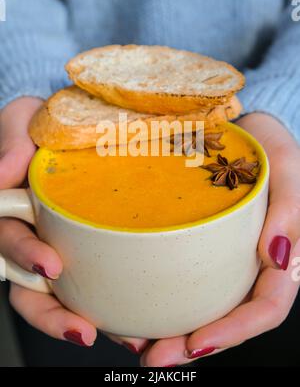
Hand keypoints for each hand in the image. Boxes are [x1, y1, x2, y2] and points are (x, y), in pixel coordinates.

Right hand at [0, 97, 147, 352]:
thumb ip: (12, 142)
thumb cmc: (41, 122)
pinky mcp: (84, 248)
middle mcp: (30, 233)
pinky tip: (136, 320)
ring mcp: (55, 244)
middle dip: (53, 312)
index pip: (9, 240)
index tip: (52, 266)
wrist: (71, 124)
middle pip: (29, 285)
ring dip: (85, 320)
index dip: (24, 255)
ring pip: (59, 296)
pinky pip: (91, 283)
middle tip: (85, 329)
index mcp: (11, 207)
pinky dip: (110, 305)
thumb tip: (1, 175)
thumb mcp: (23, 120)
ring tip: (125, 338)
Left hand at [141, 113, 299, 366]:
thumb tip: (280, 257)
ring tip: (136, 343)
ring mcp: (227, 260)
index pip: (266, 307)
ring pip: (205, 306)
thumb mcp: (287, 169)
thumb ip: (292, 210)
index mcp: (282, 257)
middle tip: (152, 357)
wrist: (243, 134)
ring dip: (174, 332)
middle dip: (192, 345)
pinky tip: (138, 306)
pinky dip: (165, 298)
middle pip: (229, 318)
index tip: (196, 342)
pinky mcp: (203, 248)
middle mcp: (253, 266)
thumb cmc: (270, 150)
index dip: (235, 330)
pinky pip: (187, 280)